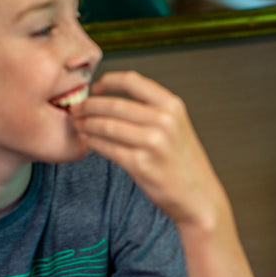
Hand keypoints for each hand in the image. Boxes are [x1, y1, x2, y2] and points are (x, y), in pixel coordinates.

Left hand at [72, 71, 222, 227]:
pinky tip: (88, 141)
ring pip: (107, 126)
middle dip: (89, 106)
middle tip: (77, 109)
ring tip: (79, 125)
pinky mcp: (140, 164)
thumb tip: (112, 99)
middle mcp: (164, 121)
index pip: (132, 81)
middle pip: (114, 104)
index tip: (95, 87)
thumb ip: (151, 110)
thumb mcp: (177, 126)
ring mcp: (152, 143)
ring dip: (87, 124)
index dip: (108, 81)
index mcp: (172, 106)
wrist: (198, 196)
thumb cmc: (184, 163)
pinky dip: (93, 143)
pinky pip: (107, 148)